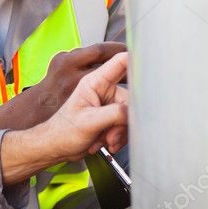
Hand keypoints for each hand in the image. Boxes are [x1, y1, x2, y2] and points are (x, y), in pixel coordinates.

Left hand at [0, 52, 127, 182]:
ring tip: (105, 140)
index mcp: (95, 82)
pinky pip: (126, 123)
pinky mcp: (110, 116)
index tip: (152, 70)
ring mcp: (107, 103)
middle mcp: (103, 90)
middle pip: (132, 97)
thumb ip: (115, 113)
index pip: (121, 62)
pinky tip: (105, 142)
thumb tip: (135, 112)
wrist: (55, 147)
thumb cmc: (62, 132)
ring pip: (130, 114)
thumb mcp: (89, 122)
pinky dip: (118, 136)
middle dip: (125, 120)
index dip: (138, 61)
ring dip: (120, 131)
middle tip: (112, 134)